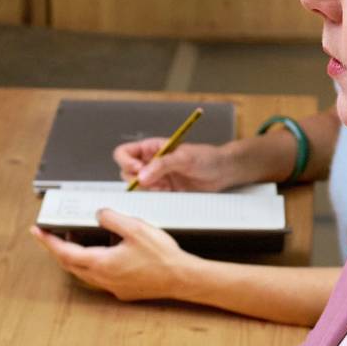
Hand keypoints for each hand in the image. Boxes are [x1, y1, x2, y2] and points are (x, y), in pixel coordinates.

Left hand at [37, 210, 189, 302]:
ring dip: (75, 257)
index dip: (48, 241)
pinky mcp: (124, 291)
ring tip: (73, 241)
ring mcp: (113, 287)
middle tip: (50, 235)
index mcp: (102, 263)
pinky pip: (100, 278)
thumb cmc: (163, 257)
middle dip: (57, 249)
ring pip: (84, 272)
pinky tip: (102, 254)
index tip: (37, 232)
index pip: (65, 252)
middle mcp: (104, 279)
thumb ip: (111, 218)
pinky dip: (92, 264)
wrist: (183, 279)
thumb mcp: (135, 228)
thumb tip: (99, 214)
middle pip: (70, 264)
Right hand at [113, 136, 252, 192]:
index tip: (138, 169)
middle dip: (135, 179)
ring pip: (136, 186)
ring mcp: (156, 177)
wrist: (222, 172)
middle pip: (126, 172)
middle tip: (153, 182)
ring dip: (146, 189)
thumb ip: (162, 165)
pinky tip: (168, 192)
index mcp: (151, 148)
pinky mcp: (163, 190)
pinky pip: (150, 196)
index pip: (124, 153)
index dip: (126, 162)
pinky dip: (155, 197)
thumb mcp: (184, 157)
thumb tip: (141, 175)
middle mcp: (150, 162)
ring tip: (163, 187)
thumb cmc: (206, 157)